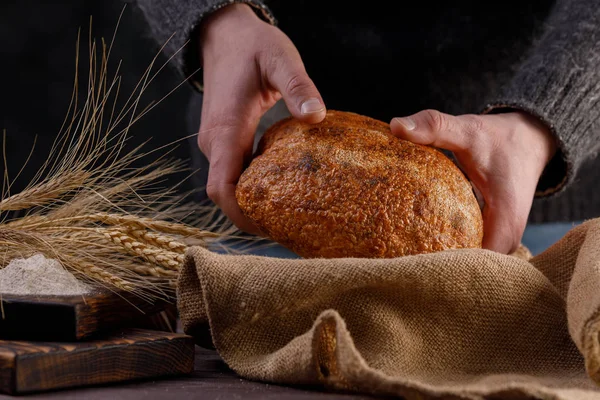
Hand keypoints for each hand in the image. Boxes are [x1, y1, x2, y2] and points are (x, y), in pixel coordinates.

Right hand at [197, 4, 325, 233]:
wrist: (223, 34)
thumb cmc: (251, 45)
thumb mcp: (279, 58)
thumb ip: (298, 86)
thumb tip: (316, 116)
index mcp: (226, 129)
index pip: (222, 187)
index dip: (241, 214)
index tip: (270, 228)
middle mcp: (215, 143)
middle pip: (227, 195)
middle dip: (253, 217)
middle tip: (293, 230)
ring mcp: (218, 143)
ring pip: (230, 186)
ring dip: (253, 205)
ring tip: (291, 217)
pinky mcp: (226, 140)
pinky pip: (235, 173)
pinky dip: (253, 189)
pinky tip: (282, 191)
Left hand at [390, 110, 556, 253]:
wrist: (530, 139)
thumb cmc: (500, 138)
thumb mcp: (468, 130)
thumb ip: (435, 127)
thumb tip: (396, 125)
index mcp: (504, 224)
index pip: (469, 264)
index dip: (436, 266)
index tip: (402, 261)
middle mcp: (505, 241)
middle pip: (464, 270)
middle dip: (430, 267)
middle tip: (392, 259)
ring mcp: (499, 241)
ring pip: (465, 263)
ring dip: (436, 260)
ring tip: (398, 256)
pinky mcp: (491, 236)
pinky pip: (466, 251)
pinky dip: (444, 249)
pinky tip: (415, 243)